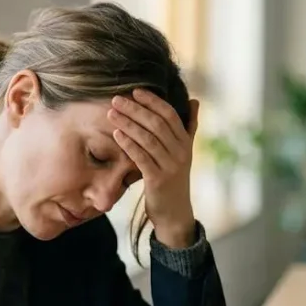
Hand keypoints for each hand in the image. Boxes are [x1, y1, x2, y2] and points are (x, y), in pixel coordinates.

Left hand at [109, 90, 199, 247]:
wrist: (175, 214)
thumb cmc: (174, 180)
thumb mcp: (185, 153)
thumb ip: (189, 127)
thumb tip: (194, 101)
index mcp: (186, 143)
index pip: (170, 114)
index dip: (153, 101)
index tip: (135, 90)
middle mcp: (181, 152)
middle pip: (157, 124)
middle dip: (135, 109)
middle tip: (116, 99)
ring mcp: (170, 167)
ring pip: (148, 139)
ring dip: (128, 123)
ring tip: (111, 113)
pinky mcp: (158, 180)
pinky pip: (141, 158)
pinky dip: (129, 144)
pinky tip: (116, 134)